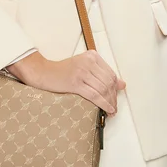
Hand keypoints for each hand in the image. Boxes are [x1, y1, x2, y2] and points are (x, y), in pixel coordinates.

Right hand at [5, 50, 125, 116]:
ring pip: (103, 89)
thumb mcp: (85, 68)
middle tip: (114, 107)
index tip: (116, 97)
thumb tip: (122, 84)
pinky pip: (94, 95)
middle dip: (113, 97)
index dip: (115, 88)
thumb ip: (103, 74)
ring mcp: (82, 71)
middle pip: (108, 82)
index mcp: (92, 56)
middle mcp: (88, 61)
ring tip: (111, 110)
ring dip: (110, 102)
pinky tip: (107, 110)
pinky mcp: (75, 83)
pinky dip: (103, 104)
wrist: (44, 73)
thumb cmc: (63, 71)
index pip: (111, 73)